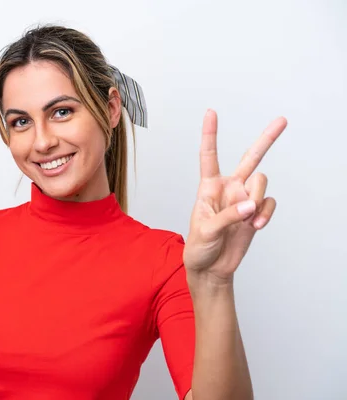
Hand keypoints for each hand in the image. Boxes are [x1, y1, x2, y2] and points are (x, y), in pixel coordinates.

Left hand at [183, 109, 287, 283]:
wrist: (211, 269)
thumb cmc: (199, 247)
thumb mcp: (206, 231)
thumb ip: (227, 216)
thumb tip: (251, 205)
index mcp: (208, 187)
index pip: (209, 156)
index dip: (210, 134)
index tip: (211, 112)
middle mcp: (229, 188)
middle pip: (250, 158)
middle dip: (266, 139)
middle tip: (282, 120)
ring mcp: (244, 199)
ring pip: (262, 183)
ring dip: (258, 200)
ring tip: (249, 220)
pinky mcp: (256, 213)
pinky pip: (269, 204)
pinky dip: (266, 214)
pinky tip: (257, 226)